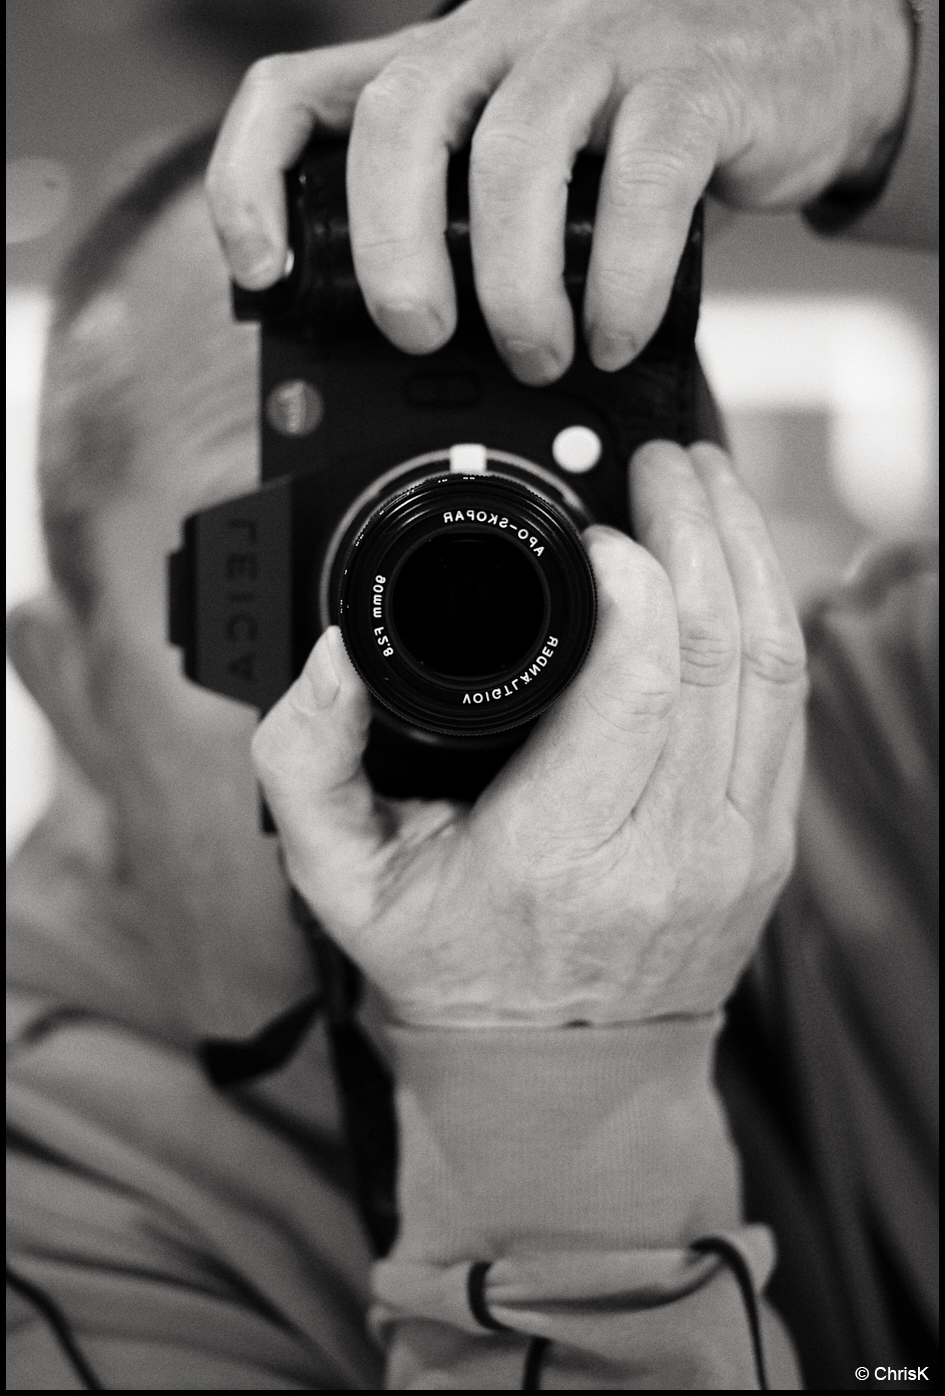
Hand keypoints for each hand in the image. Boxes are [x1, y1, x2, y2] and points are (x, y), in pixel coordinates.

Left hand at [206, 0, 910, 383]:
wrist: (805, 62)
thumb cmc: (650, 129)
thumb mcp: (538, 162)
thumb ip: (473, 225)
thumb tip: (412, 358)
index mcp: (448, 64)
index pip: (303, 89)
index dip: (255, 180)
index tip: (262, 276)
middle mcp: (508, 33)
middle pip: (397, 116)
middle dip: (392, 248)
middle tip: (421, 337)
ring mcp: (602, 45)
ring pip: (513, 153)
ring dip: (514, 286)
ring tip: (538, 356)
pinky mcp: (694, 82)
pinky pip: (640, 182)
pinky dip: (622, 282)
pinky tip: (617, 334)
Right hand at [252, 443, 806, 1027]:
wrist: (555, 1069)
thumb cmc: (451, 966)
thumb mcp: (341, 879)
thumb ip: (308, 762)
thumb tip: (334, 654)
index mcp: (559, 849)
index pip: (632, 677)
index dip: (628, 570)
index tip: (592, 524)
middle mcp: (667, 849)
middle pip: (714, 646)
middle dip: (697, 525)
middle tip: (661, 461)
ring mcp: (734, 847)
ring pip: (773, 662)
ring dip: (747, 551)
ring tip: (709, 482)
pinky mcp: (768, 842)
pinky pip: (791, 706)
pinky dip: (771, 614)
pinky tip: (740, 561)